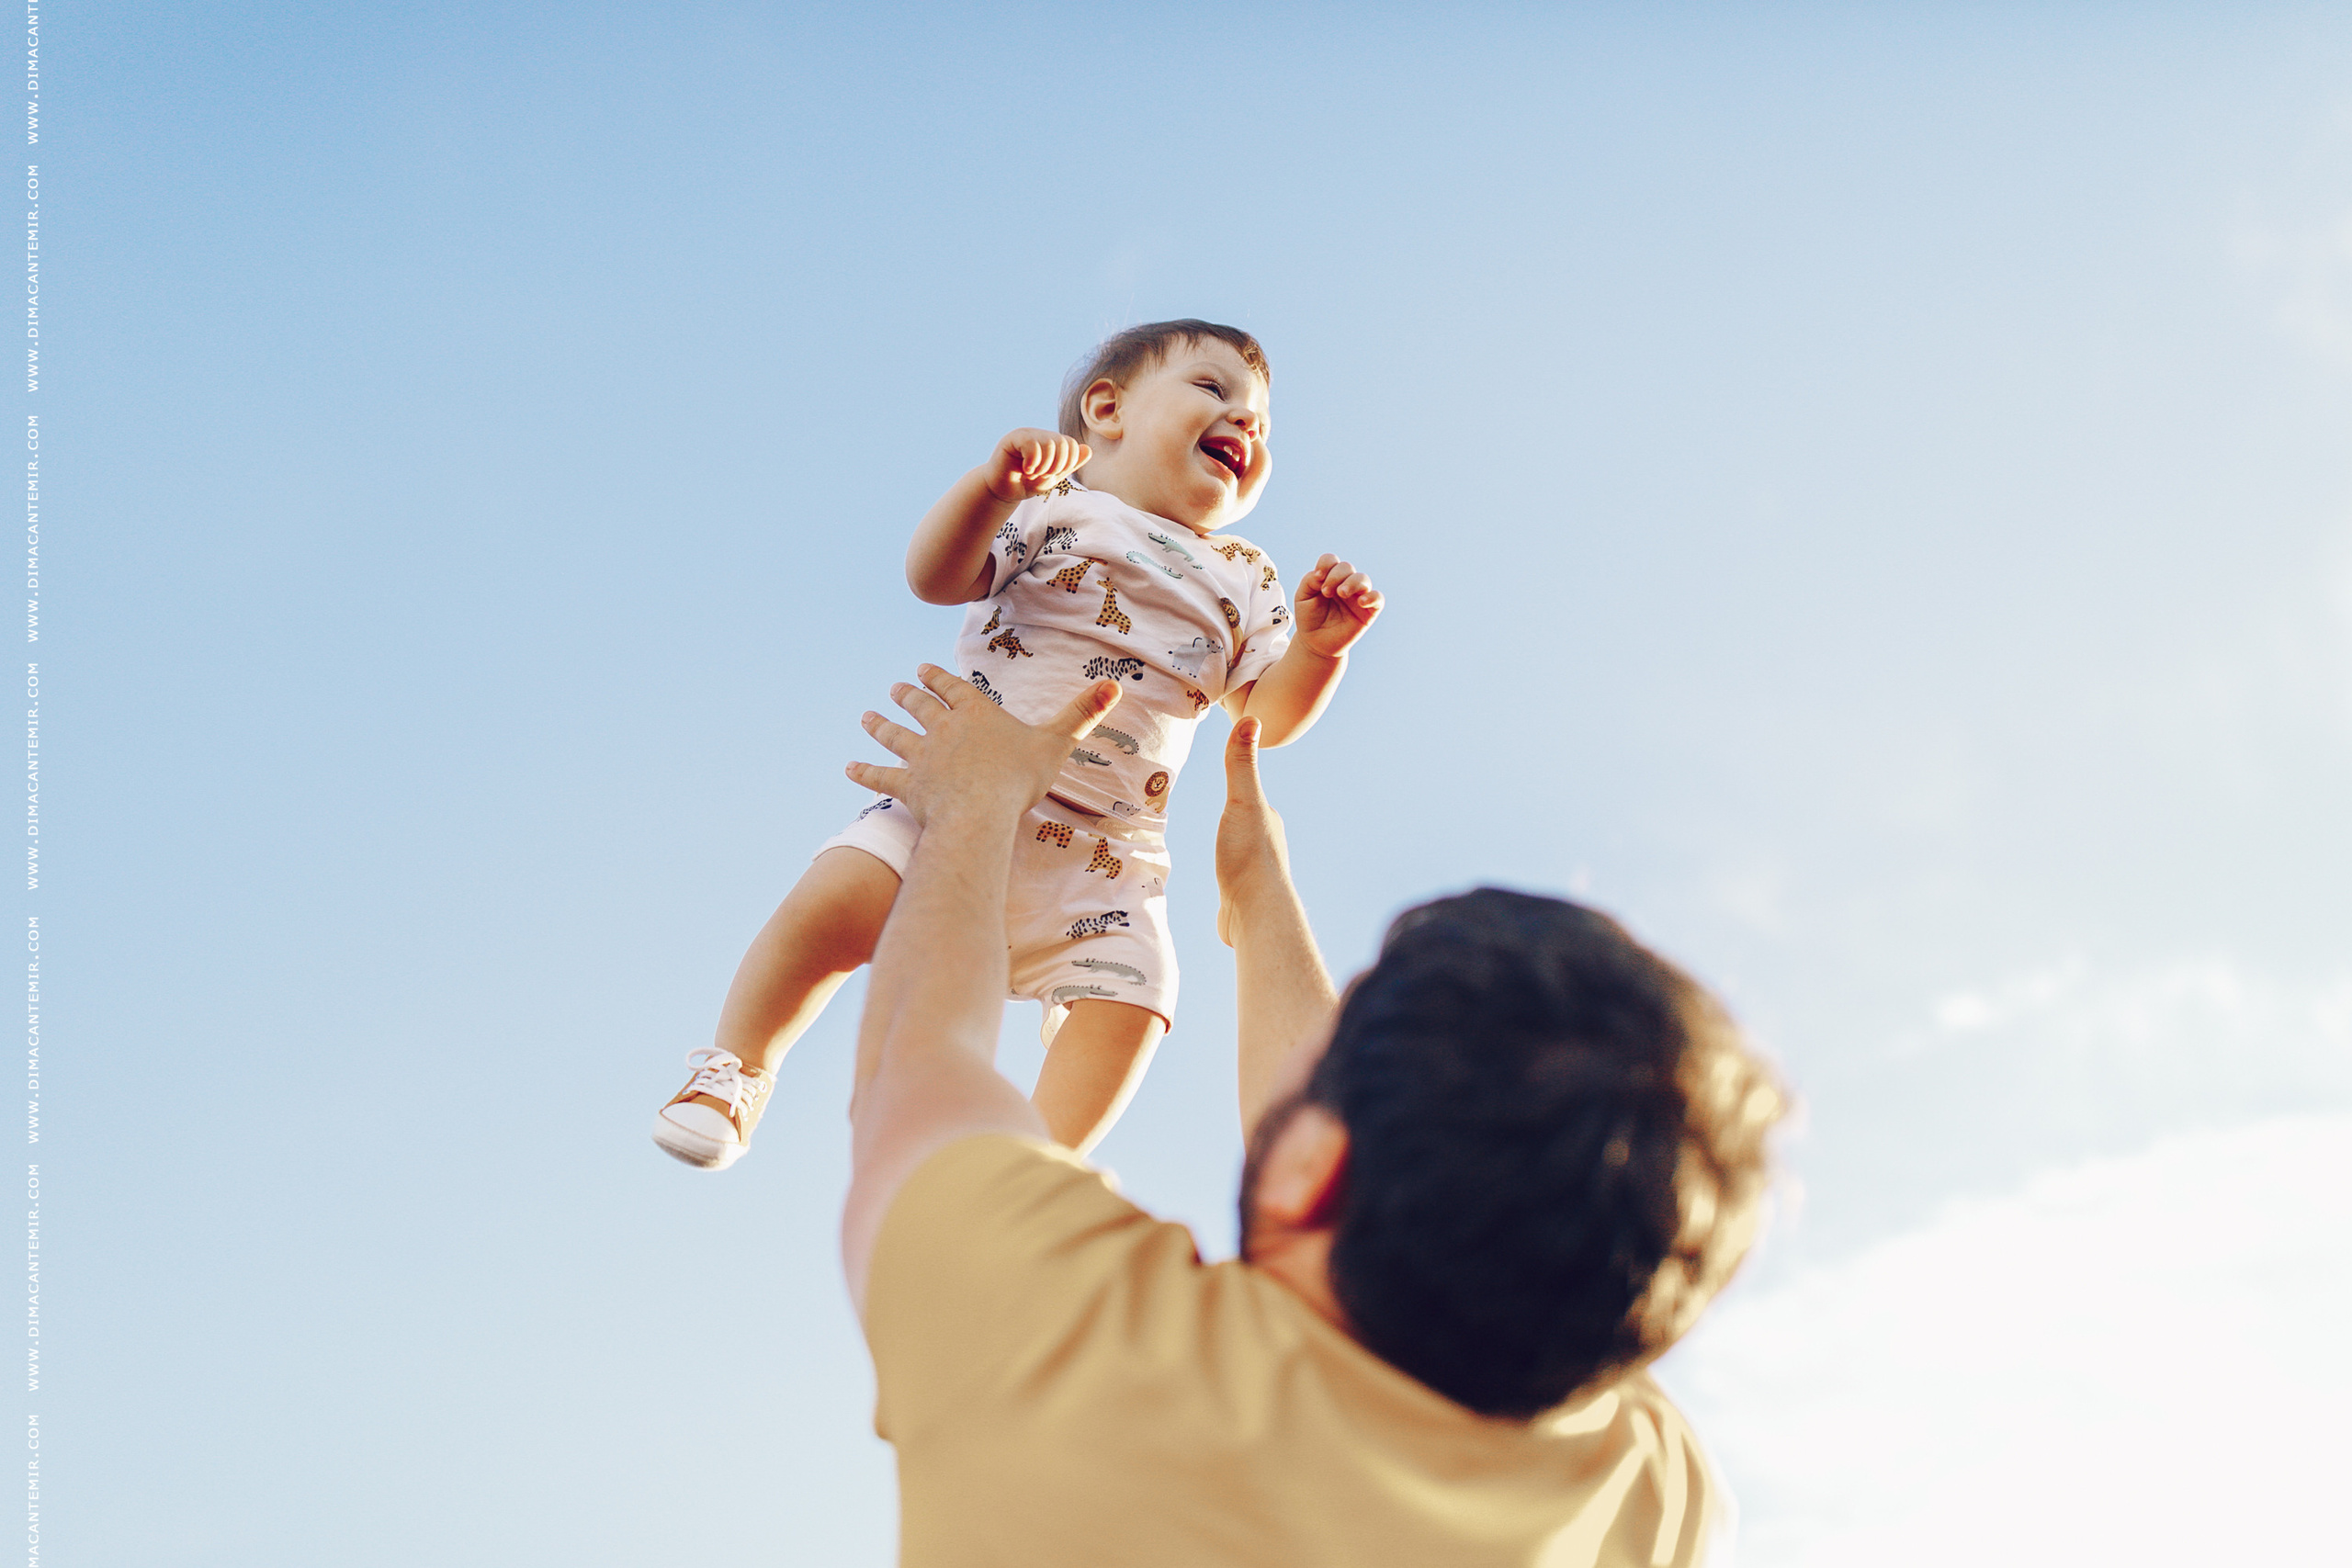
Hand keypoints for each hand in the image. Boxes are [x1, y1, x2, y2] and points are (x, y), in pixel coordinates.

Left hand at [847, 665, 1120, 826]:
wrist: (981, 810)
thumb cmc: (1019, 777)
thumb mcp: (1057, 742)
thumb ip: (1082, 713)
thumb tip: (1116, 684)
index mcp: (976, 713)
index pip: (952, 688)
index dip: (936, 678)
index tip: (921, 670)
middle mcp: (943, 728)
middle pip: (920, 706)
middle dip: (907, 696)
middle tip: (894, 688)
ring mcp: (921, 756)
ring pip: (895, 735)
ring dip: (881, 726)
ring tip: (867, 717)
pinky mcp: (908, 785)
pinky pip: (881, 777)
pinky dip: (864, 773)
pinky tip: (849, 768)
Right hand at [982, 428, 1090, 503]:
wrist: (1003, 492)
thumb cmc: (1026, 484)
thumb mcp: (1053, 477)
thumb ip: (1070, 464)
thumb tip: (1088, 449)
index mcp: (1051, 441)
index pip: (1072, 444)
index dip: (1068, 463)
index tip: (1053, 474)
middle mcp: (1040, 434)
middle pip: (1063, 443)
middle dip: (1057, 466)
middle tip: (1042, 475)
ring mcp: (1026, 434)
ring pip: (1049, 443)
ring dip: (1044, 466)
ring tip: (1033, 474)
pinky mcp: (1013, 438)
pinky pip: (1032, 443)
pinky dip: (1033, 462)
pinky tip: (1025, 470)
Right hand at [1215, 718, 1292, 947]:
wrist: (1255, 915)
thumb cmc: (1249, 855)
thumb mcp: (1242, 801)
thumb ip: (1241, 764)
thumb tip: (1253, 717)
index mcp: (1266, 820)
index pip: (1251, 798)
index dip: (1241, 790)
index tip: (1231, 784)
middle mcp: (1265, 846)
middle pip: (1247, 826)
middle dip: (1237, 822)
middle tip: (1222, 814)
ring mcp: (1254, 874)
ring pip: (1240, 855)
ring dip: (1232, 851)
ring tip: (1220, 847)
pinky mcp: (1241, 899)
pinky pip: (1232, 883)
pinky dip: (1225, 879)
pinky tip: (1220, 884)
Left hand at [1291, 554, 1382, 658]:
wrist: (1316, 642)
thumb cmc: (1309, 617)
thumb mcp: (1302, 597)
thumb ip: (1309, 581)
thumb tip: (1323, 573)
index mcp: (1329, 577)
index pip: (1331, 560)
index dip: (1326, 564)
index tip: (1318, 577)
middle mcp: (1345, 583)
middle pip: (1346, 567)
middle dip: (1335, 576)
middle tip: (1326, 593)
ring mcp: (1358, 596)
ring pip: (1363, 579)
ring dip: (1352, 582)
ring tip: (1342, 593)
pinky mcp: (1368, 611)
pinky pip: (1378, 598)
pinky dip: (1372, 596)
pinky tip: (1361, 601)